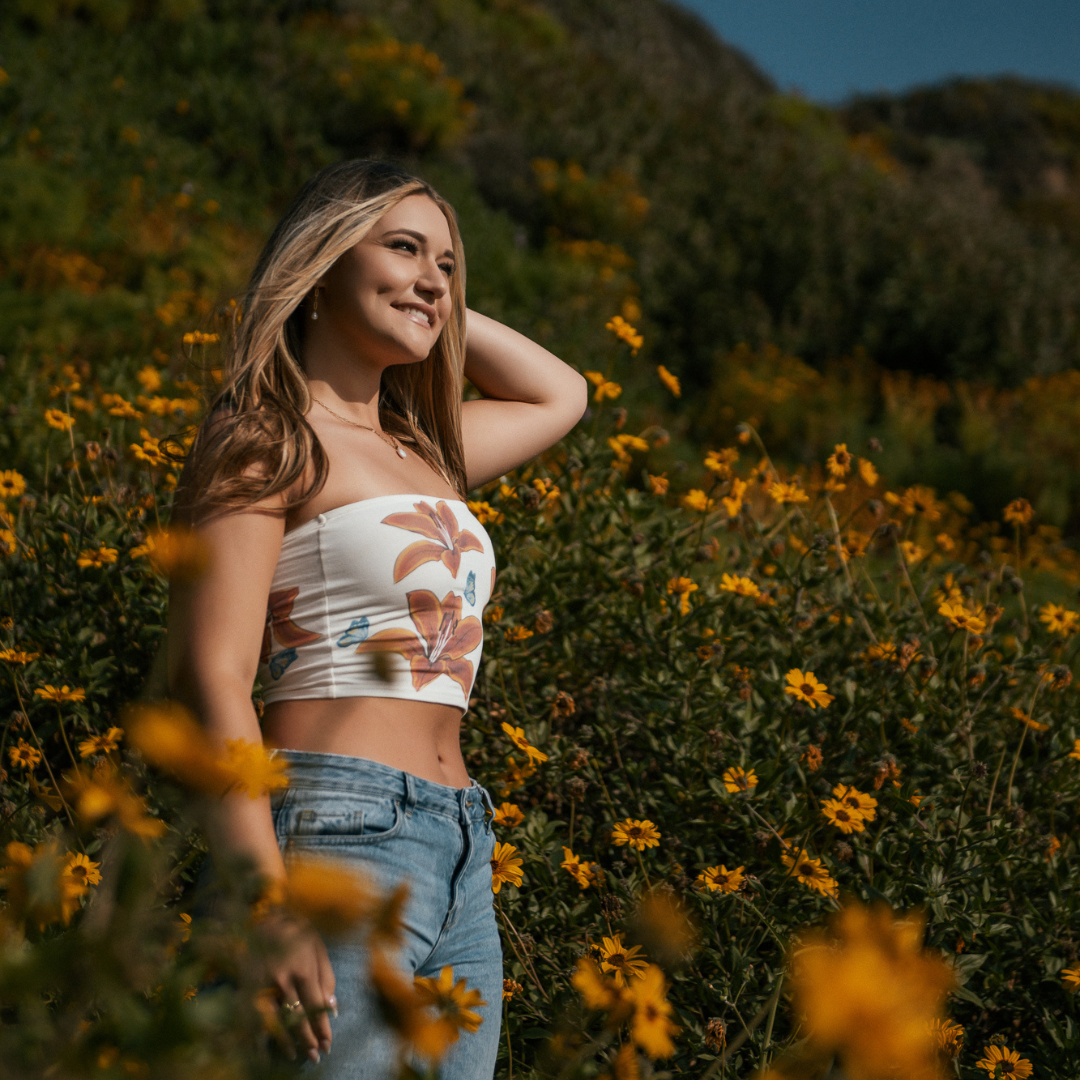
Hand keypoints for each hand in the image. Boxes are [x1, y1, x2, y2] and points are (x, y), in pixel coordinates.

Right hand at [259, 912, 336, 1062]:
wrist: (263, 915)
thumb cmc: (297, 931)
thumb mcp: (318, 947)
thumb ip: (327, 977)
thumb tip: (332, 1007)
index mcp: (304, 969)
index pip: (315, 1008)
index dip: (322, 1029)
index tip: (328, 1045)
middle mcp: (283, 980)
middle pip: (297, 1019)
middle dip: (307, 1040)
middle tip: (315, 1056)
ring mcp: (262, 985)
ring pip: (274, 1022)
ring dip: (285, 1042)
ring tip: (295, 1055)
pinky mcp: (246, 986)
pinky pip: (252, 1016)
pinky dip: (257, 1035)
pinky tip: (262, 1049)